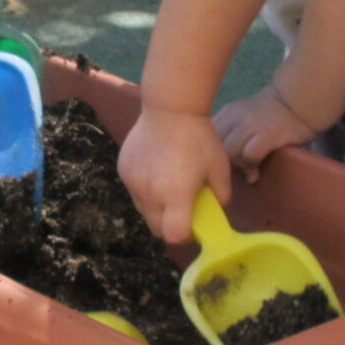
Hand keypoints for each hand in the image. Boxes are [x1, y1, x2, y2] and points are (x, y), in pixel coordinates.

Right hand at [118, 107, 233, 243]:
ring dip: (156, 208)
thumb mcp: (220, 169)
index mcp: (175, 195)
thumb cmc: (200, 138)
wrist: (170, 108)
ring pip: (143, 210)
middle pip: (155, 229)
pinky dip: (145, 190)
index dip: (184, 236)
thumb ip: (220, 196)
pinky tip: (156, 170)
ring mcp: (133, 182)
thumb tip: (214, 210)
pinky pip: (134, 191)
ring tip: (168, 187)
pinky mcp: (123, 170)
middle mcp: (150, 193)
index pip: (173, 236)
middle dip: (169, 225)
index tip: (192, 226)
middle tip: (181, 210)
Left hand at [214, 84, 318, 181]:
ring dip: (238, 165)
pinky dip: (252, 165)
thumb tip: (219, 164)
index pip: (206, 138)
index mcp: (226, 113)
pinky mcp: (268, 133)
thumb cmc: (269, 114)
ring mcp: (251, 124)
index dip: (212, 155)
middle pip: (216, 148)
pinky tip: (258, 166)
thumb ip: (228, 135)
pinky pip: (249, 156)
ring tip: (248, 168)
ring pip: (230, 153)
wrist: (295, 102)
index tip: (222, 163)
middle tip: (237, 169)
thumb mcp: (242, 117)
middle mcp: (235, 116)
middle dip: (224, 163)